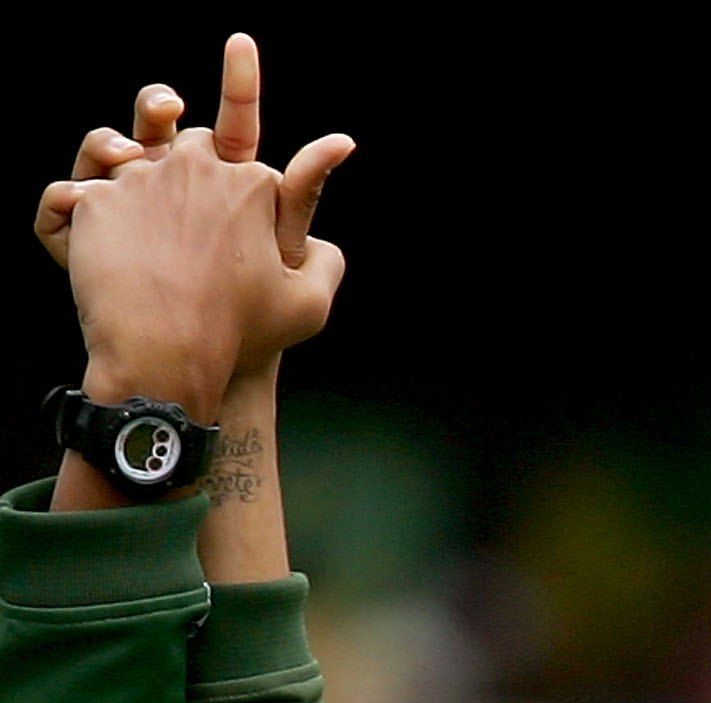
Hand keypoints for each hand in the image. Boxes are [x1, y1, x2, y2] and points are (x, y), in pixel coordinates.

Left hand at [37, 35, 351, 414]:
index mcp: (249, 183)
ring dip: (131, 188)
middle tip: (186, 219)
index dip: (243, 77)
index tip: (239, 42)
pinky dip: (85, 222)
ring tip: (137, 233)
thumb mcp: (308, 296)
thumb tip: (336, 162)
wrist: (166, 358)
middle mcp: (192, 167)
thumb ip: (323, 241)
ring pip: (128, 159)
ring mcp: (137, 179)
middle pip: (185, 141)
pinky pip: (80, 194)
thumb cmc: (245, 334)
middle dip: (186, 166)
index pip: (244, 118)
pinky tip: (101, 260)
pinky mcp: (91, 201)